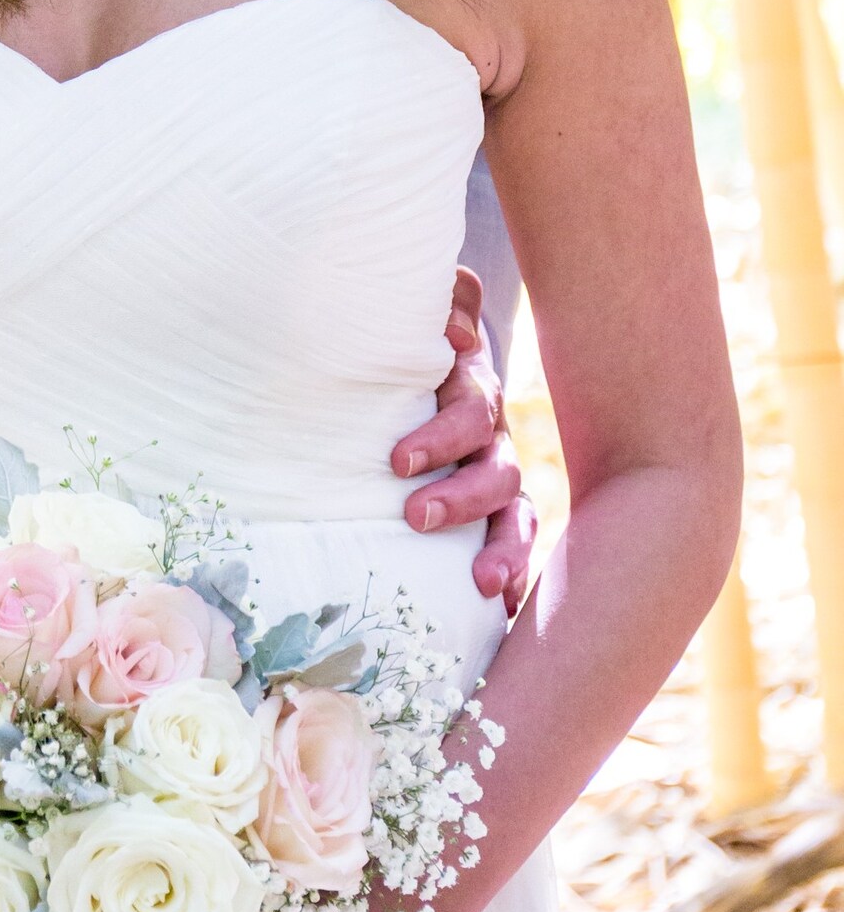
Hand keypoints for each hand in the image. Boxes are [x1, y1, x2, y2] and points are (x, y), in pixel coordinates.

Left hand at [386, 267, 532, 614]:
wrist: (425, 365)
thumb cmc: (413, 344)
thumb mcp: (429, 315)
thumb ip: (447, 301)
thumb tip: (455, 326)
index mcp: (473, 391)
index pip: (471, 413)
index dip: (442, 436)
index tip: (397, 462)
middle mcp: (493, 439)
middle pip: (495, 471)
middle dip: (460, 498)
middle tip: (415, 517)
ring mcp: (498, 480)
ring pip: (514, 516)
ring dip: (502, 548)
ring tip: (482, 582)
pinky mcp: (495, 516)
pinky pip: (514, 547)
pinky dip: (513, 575)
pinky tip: (505, 610)